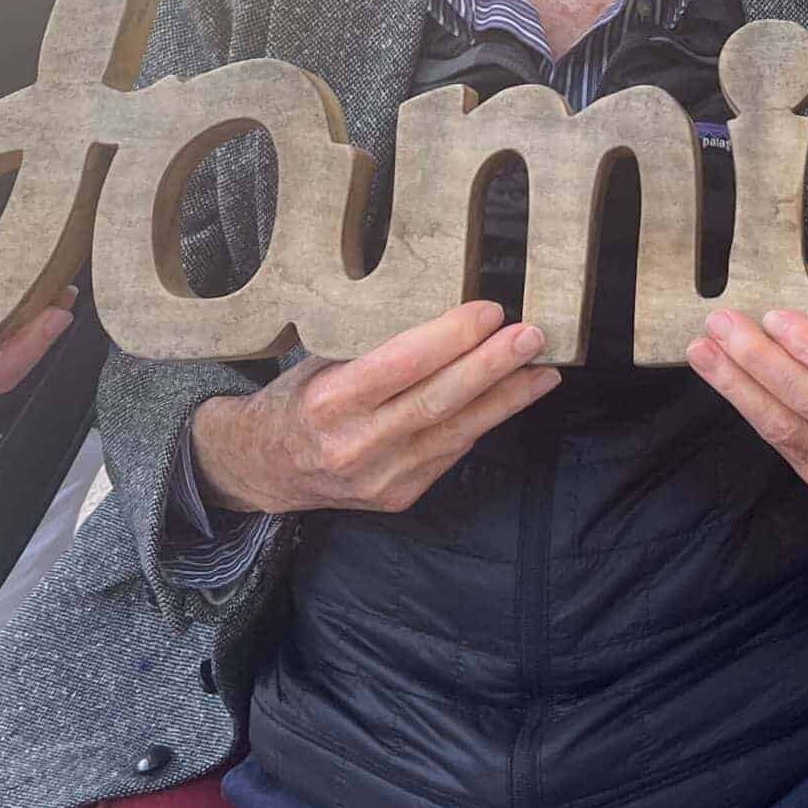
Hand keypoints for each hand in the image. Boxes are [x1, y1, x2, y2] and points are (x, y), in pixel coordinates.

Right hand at [191, 299, 557, 515]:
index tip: (489, 311)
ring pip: (456, 432)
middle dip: (491, 367)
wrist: (265, 468)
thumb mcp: (320, 360)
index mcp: (328, 403)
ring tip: (543, 368)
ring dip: (506, 398)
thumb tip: (447, 310)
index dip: (449, 338)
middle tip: (532, 335)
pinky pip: (450, 452)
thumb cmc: (297, 397)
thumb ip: (375, 345)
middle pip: (437, 402)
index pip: (399, 366)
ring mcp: (381, 478)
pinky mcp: (400, 498)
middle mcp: (355, 446)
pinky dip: (483, 420)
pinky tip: (512, 396)